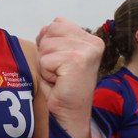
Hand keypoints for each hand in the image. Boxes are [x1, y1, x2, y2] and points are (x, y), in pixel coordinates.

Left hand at [36, 18, 103, 137]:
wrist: (70, 114)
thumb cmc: (62, 88)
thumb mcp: (56, 56)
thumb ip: (52, 39)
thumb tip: (45, 28)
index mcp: (90, 39)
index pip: (57, 23)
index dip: (49, 43)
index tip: (59, 63)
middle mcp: (93, 42)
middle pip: (50, 31)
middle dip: (45, 53)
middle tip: (57, 72)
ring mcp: (87, 50)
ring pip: (45, 45)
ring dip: (45, 64)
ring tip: (58, 77)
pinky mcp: (77, 60)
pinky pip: (45, 60)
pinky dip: (46, 73)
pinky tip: (59, 82)